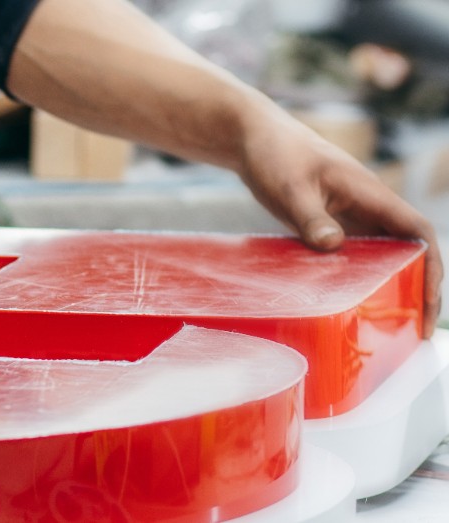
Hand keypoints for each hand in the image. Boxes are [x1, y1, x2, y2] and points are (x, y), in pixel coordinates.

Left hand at [237, 113, 441, 337]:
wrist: (252, 137)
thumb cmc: (275, 154)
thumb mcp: (291, 187)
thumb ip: (311, 217)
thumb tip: (334, 246)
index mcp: (370, 193)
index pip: (417, 231)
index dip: (431, 265)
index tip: (429, 299)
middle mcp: (368, 206)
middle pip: (408, 249)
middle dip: (418, 285)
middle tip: (414, 328)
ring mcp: (349, 215)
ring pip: (383, 253)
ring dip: (391, 285)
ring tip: (388, 326)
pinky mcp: (329, 222)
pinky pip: (354, 253)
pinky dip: (360, 277)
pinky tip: (350, 303)